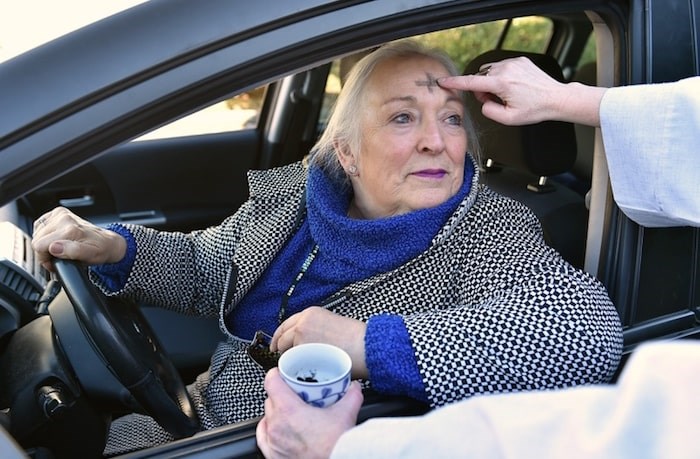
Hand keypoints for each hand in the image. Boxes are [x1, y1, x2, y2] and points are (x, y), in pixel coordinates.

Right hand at [31, 207, 126, 271]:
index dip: (45, 259)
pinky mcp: (59, 212)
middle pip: (37, 240)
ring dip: (45, 242)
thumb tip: (54, 247)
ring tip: (60, 247)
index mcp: (71, 230)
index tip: (55, 263)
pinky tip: (57, 238)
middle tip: (59, 256)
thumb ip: (72, 252)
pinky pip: (40, 224)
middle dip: (45, 251)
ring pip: (37, 233)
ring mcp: (62, 214)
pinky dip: (46, 234)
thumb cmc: (99, 250)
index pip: (39, 246)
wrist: (107, 241)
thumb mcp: (90, 256)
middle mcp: (65, 219)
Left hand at [256, 368, 363, 458]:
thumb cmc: (335, 446)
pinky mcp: (273, 455)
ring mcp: (273, 441)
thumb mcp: (347, 412)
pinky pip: (263, 436)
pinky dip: (268, 429)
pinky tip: (275, 427)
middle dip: (281, 394)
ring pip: (267, 417)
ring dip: (276, 412)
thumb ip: (351, 394)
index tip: (282, 373)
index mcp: (288, 410)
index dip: (276, 374)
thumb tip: (353, 387)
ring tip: (290, 412)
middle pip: (270, 399)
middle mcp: (276, 425)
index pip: (271, 381)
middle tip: (295, 394)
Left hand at [271, 307, 368, 378]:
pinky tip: (300, 370)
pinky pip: (292, 360)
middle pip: (282, 333)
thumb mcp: (333, 325)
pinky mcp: (303, 350)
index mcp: (311, 313)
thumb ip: (316, 330)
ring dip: (287, 356)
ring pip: (285, 348)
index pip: (288, 323)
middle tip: (279, 354)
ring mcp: (301, 335)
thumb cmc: (357, 340)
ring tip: (294, 365)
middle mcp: (303, 321)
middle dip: (279, 345)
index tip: (279, 342)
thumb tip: (310, 342)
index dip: (282, 334)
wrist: (365, 346)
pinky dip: (293, 365)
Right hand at [438, 56, 604, 126]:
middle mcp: (506, 69)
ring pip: (490, 72)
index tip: (442, 81)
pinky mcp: (520, 60)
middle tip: (497, 101)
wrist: (556, 98)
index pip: (471, 82)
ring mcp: (513, 63)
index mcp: (501, 83)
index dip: (455, 83)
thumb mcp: (509, 119)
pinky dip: (502, 77)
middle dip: (483, 90)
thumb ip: (489, 112)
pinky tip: (515, 87)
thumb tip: (483, 102)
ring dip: (492, 82)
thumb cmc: (535, 110)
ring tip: (507, 94)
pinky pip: (502, 67)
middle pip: (481, 78)